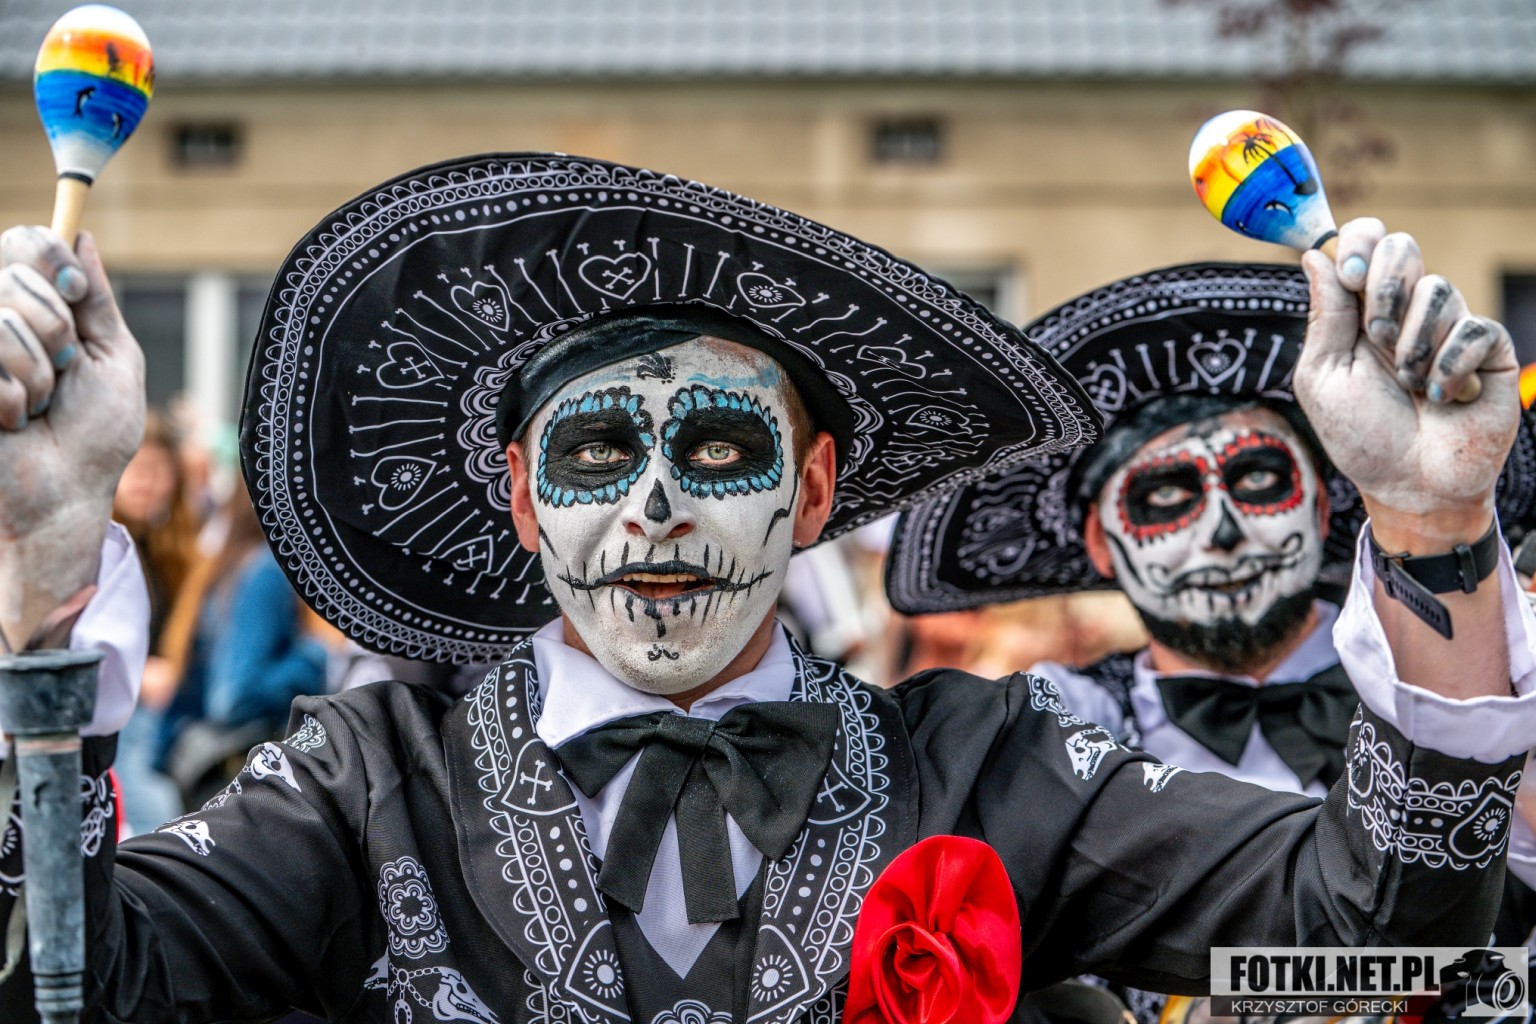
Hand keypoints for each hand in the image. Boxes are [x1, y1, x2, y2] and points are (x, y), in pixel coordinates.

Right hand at [0, 226, 143, 647]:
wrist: (69, 493)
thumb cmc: (96, 433)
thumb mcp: (114, 357)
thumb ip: (96, 300)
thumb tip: (80, 236)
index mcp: (30, 306)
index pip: (21, 241)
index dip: (49, 259)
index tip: (74, 291)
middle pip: (14, 275)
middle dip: (56, 328)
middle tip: (61, 369)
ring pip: (5, 321)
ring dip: (37, 372)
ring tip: (37, 403)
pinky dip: (13, 399)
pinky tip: (11, 420)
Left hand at [1295, 218, 1517, 550]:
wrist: (1410, 485)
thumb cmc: (1362, 437)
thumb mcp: (1324, 377)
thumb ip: (1326, 316)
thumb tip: (1314, 255)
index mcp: (1361, 312)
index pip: (1367, 243)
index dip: (1360, 242)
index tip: (1351, 274)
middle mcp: (1406, 311)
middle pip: (1404, 247)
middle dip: (1386, 290)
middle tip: (1377, 338)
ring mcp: (1449, 326)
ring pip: (1437, 290)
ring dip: (1412, 345)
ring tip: (1408, 386)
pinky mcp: (1488, 348)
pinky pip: (1472, 328)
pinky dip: (1447, 368)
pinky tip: (1440, 398)